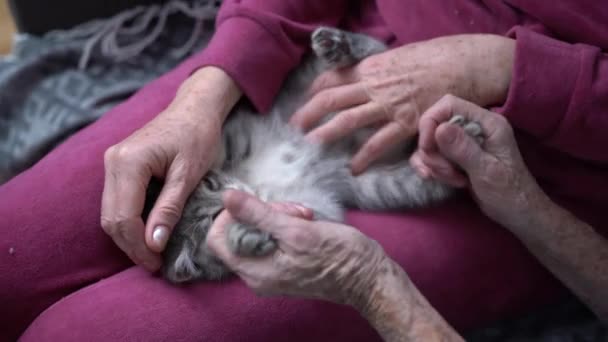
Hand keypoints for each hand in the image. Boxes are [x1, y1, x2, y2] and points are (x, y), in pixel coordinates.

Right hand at [101, 67, 240, 270]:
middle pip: (111, 218)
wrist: (195, 108)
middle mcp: (112, 161)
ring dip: (128, 236)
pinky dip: (128, 221)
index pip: (124, 217)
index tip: (157, 264)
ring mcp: (112, 162)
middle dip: (131, 246)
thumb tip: (153, 244)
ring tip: (152, 254)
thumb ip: (169, 208)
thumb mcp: (189, 175)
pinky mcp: (118, 165)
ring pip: (110, 212)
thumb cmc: (198, 136)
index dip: (138, 245)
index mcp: (129, 162)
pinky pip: (116, 201)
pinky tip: (147, 232)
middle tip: (154, 265)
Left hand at [206, 190, 388, 307]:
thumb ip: (258, 214)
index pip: (217, 240)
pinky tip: (306, 220)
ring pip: (257, 230)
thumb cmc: (337, 257)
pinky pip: (272, 236)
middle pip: (238, 232)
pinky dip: (286, 223)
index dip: (229, 216)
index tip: (254, 203)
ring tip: (304, 214)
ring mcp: (271, 269)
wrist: (367, 277)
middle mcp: (257, 274)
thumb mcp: (296, 230)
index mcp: (254, 271)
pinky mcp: (284, 262)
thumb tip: (226, 196)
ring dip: (278, 214)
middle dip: (262, 212)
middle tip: (291, 209)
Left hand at [290, 34, 514, 173]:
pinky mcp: (406, 123)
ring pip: (346, 121)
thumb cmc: (436, 58)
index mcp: (371, 68)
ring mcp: (389, 105)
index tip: (302, 104)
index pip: (331, 79)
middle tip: (292, 130)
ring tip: (309, 148)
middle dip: (307, 115)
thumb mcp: (400, 57)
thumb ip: (378, 71)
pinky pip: (378, 143)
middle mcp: (374, 85)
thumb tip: (363, 78)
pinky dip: (362, 157)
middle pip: (330, 100)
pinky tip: (352, 169)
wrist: (467, 63)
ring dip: (324, 135)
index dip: (312, 92)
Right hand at [411, 95, 548, 229]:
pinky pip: (431, 155)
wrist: (517, 212)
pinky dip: (430, 168)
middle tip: (445, 171)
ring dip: (433, 162)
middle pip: (435, 124)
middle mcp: (474, 127)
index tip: (427, 148)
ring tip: (452, 179)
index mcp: (487, 123)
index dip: (431, 123)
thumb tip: (439, 128)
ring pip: (431, 142)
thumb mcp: (486, 171)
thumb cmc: (509, 193)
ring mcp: (464, 142)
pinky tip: (439, 180)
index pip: (448, 105)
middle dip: (432, 150)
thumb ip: (464, 148)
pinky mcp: (455, 156)